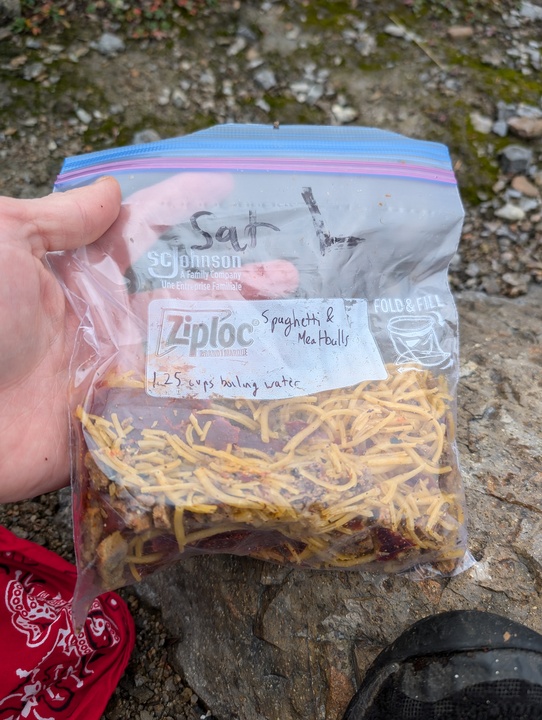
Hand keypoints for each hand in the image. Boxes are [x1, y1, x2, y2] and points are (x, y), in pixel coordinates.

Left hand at [0, 172, 298, 503]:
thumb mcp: (2, 239)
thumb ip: (58, 216)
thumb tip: (109, 189)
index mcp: (73, 271)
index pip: (140, 231)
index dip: (180, 206)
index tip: (220, 188)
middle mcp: (100, 318)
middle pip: (181, 293)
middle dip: (234, 279)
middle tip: (284, 270)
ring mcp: (113, 368)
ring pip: (189, 345)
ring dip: (238, 332)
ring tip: (286, 320)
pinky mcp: (118, 415)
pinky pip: (174, 399)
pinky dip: (215, 389)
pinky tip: (255, 382)